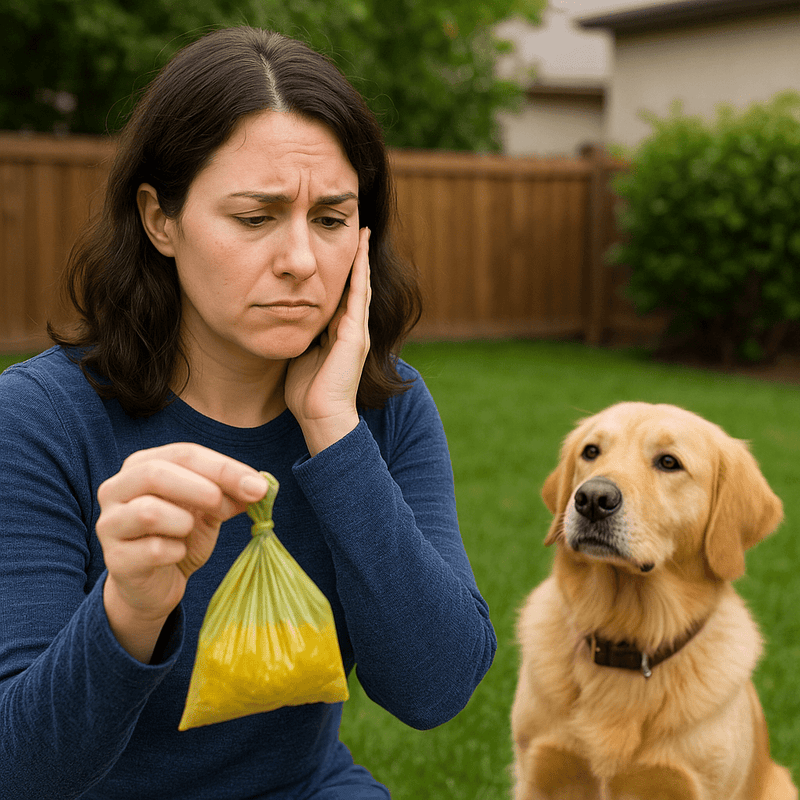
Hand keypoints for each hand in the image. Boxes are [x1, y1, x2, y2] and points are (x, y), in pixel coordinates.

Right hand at [96, 443, 267, 661]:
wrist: (156, 586)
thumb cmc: (179, 538)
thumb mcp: (209, 510)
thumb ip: (229, 494)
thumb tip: (260, 486)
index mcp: (141, 465)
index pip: (183, 453)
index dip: (224, 467)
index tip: (258, 486)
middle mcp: (116, 489)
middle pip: (155, 473)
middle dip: (202, 487)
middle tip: (227, 506)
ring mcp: (110, 524)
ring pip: (149, 512)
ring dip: (184, 522)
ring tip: (189, 532)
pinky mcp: (115, 559)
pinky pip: (153, 550)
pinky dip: (176, 552)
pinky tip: (177, 555)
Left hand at [285, 226, 370, 455]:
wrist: (321, 417)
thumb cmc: (306, 393)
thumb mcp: (299, 354)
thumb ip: (298, 335)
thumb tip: (281, 319)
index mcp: (337, 334)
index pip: (340, 295)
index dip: (341, 272)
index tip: (334, 248)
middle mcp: (351, 329)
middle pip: (355, 285)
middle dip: (356, 258)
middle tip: (358, 230)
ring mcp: (356, 331)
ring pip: (360, 286)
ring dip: (362, 258)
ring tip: (363, 233)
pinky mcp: (355, 335)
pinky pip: (358, 296)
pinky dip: (360, 273)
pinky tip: (360, 253)